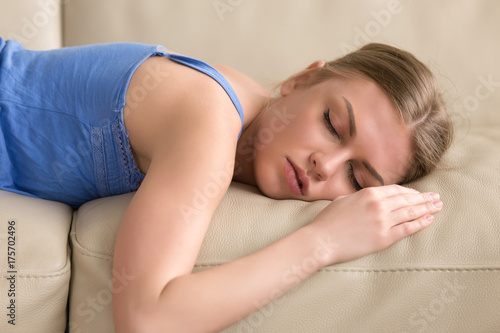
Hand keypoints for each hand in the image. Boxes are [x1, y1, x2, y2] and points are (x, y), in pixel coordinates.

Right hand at [308, 185, 442, 263]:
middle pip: (407, 199)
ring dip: (427, 208)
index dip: (410, 191)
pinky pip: (407, 229)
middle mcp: (379, 205)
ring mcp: (383, 221)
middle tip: (436, 198)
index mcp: (369, 193)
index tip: (418, 193)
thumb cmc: (328, 221)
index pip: (396, 190)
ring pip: (411, 212)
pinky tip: (429, 220)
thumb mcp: (343, 200)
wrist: (322, 240)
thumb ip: (360, 197)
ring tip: (438, 206)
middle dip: (424, 198)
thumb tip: (369, 198)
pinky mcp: (384, 237)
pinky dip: (420, 223)